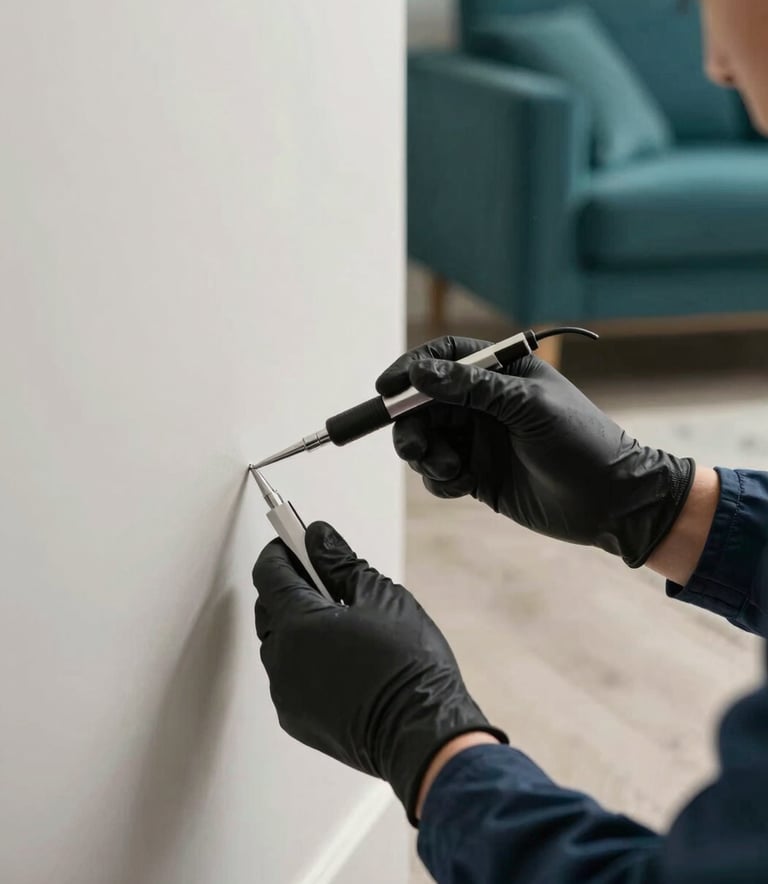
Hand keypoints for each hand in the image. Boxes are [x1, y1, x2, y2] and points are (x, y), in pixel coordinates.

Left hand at [253, 522, 506, 824]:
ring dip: (297, 626)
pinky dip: (304, 661)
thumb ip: (340, 563)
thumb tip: (317, 537)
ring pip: (278, 645)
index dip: (281, 551)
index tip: (294, 541)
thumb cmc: (408, 664)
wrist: (423, 733)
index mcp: (298, 623)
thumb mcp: (380, 596)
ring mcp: (286, 693)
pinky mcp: (297, 719)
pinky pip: (289, 678)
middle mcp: (282, 659)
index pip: (269, 573)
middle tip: (325, 580)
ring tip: (339, 624)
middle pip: (268, 608)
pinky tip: (340, 660)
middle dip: (289, 587)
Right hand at [377, 337, 694, 567]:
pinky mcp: (477, 474)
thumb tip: (420, 372)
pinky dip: (438, 478)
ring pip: (427, 438)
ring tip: (448, 467)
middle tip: (412, 445)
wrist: (611, 503)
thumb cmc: (582, 443)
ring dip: (424, 453)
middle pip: (424, 402)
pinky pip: (438, 472)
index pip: (444, 357)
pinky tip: (459, 484)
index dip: (411, 368)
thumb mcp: (528, 408)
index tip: (387, 388)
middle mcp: (486, 403)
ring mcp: (480, 439)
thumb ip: (473, 388)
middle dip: (410, 422)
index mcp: (502, 374)